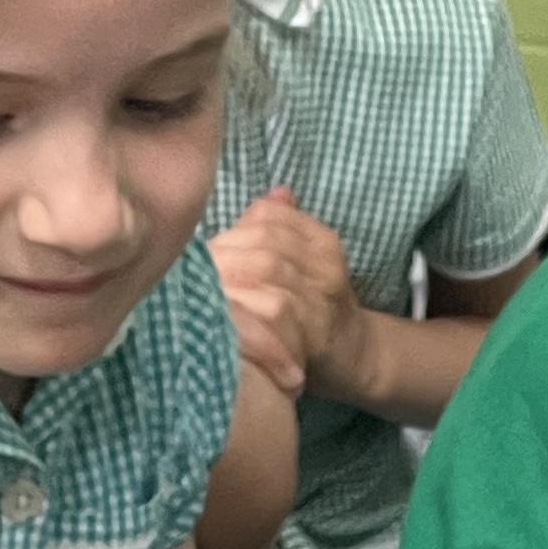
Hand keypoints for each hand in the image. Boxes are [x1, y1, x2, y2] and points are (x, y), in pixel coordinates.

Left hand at [209, 190, 368, 403]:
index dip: (231, 228)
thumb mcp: (303, 264)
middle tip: (193, 271)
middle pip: (265, 239)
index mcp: (319, 240)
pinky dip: (244, 306)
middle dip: (224, 252)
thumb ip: (282, 230)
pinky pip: (275, 307)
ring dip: (228, 277)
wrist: (354, 357)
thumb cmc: (314, 307)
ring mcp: (323, 294)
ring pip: (268, 266)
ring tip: (201, 290)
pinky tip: (222, 314)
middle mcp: (325, 262)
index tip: (207, 249)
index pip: (269, 214)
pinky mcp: (317, 329)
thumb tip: (274, 192)